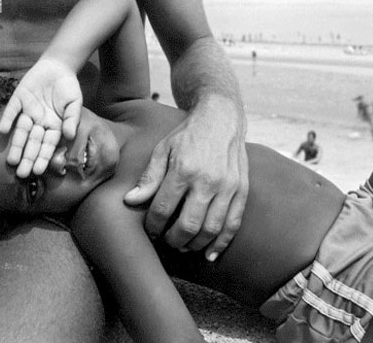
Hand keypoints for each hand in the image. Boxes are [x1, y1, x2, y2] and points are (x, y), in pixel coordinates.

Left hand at [0, 59, 82, 176]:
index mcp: (53, 125)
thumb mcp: (75, 103)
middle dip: (27, 158)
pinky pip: (12, 111)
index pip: (48, 144)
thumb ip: (72, 119)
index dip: (43, 157)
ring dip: (16, 145)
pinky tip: (4, 131)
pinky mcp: (18, 99)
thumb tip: (70, 135)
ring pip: (21, 131)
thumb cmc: (69, 88)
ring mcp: (28, 111)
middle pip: (32, 142)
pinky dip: (8, 119)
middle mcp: (39, 122)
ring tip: (11, 160)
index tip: (38, 171)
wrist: (58, 66)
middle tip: (21, 174)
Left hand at [124, 100, 247, 260]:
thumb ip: (149, 177)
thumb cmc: (187, 135)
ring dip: (195, 245)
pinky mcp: (241, 190)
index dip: (153, 225)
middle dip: (173, 240)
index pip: (163, 209)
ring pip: (211, 229)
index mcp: (183, 169)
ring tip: (184, 245)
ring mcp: (228, 186)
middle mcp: (208, 180)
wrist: (221, 118)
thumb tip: (130, 200)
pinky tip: (210, 254)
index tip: (150, 229)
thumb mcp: (162, 149)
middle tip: (166, 241)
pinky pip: (233, 224)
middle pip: (188, 225)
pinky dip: (222, 243)